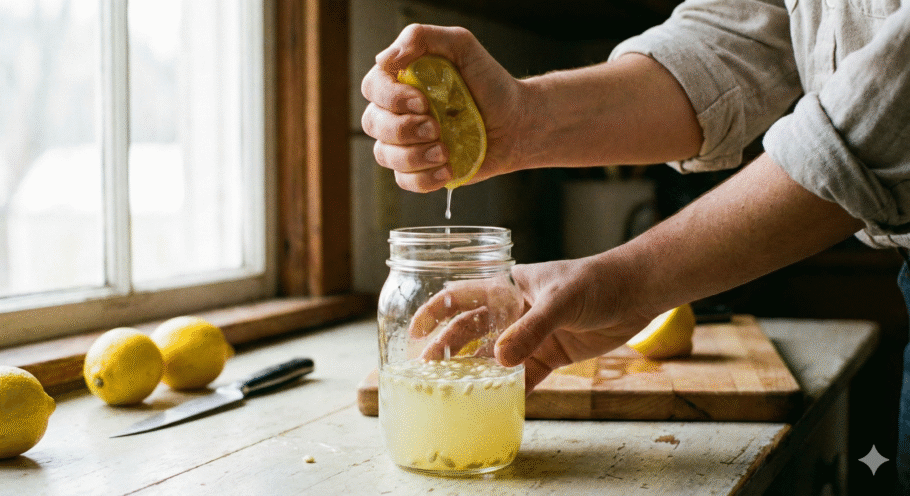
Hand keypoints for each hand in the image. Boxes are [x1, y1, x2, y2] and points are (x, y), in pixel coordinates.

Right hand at [360, 24, 524, 191]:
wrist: (516, 122)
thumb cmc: (489, 83)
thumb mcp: (462, 46)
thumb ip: (422, 38)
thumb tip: (385, 58)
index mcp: (400, 81)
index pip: (373, 87)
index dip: (391, 98)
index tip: (423, 101)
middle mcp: (396, 112)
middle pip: (372, 123)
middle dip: (402, 129)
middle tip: (436, 127)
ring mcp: (406, 143)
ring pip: (384, 154)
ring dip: (413, 156)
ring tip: (445, 151)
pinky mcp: (420, 169)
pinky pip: (403, 180)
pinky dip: (424, 178)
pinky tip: (447, 168)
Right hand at [410, 255, 656, 392]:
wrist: (635, 293)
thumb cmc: (595, 281)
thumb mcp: (561, 300)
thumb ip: (531, 329)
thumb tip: (500, 360)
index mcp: (509, 286)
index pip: (462, 295)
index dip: (436, 311)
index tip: (414, 330)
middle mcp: (514, 310)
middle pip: (472, 331)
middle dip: (449, 348)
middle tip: (427, 370)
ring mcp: (531, 334)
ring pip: (495, 356)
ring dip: (476, 372)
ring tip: (453, 391)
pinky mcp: (550, 355)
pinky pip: (525, 376)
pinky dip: (511, 390)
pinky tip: (496, 404)